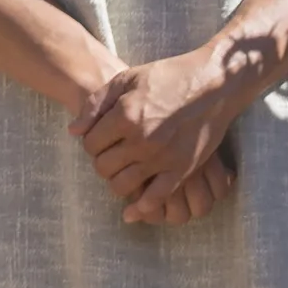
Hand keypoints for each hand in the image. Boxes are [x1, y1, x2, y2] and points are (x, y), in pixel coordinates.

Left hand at [76, 49, 249, 223]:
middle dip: (102, 162)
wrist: (213, 84)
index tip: (100, 139)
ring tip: (123, 172)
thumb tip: (74, 131)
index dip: (90, 142)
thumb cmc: (169, 76)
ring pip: (122, 185)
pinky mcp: (182, 169)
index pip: (90, 143)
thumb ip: (96, 104)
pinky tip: (133, 211)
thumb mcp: (127, 79)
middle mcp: (141, 140)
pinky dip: (141, 208)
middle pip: (103, 167)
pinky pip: (156, 198)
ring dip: (117, 182)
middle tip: (111, 155)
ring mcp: (162, 158)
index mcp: (125, 115)